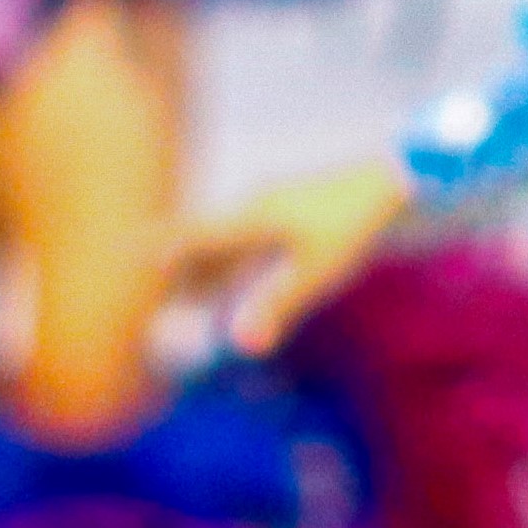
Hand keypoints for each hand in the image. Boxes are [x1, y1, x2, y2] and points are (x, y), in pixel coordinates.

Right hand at [170, 158, 415, 352]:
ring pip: (232, 242)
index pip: (197, 234)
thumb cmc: (356, 226)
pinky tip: (239, 282)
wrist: (399, 182)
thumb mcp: (318, 272)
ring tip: (191, 300)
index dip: (163, 246)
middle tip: (162, 304)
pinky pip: (253, 239)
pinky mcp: (297, 211)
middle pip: (209, 242)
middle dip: (185, 272)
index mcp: (254, 216)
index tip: (129, 253)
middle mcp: (258, 206)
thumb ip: (277, 307)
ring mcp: (278, 205)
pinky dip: (238, 264)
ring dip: (212, 271)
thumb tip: (241, 345)